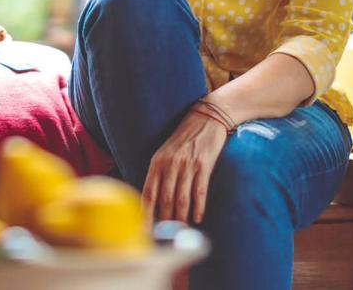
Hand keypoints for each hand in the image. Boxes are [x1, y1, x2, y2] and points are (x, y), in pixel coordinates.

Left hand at [142, 107, 227, 224]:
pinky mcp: (204, 165)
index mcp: (157, 162)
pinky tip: (198, 218)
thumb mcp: (165, 152)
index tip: (145, 228)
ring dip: (181, 218)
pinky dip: (198, 208)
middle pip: (165, 200)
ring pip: (182, 199)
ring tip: (181, 229)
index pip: (148, 192)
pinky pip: (200, 192)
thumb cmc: (184, 138)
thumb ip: (159, 173)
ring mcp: (187, 165)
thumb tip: (154, 200)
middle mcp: (170, 164)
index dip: (146, 213)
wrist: (206, 118)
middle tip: (166, 234)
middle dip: (165, 220)